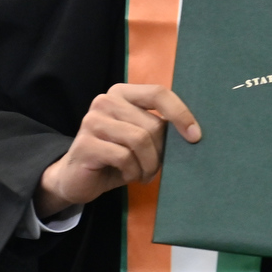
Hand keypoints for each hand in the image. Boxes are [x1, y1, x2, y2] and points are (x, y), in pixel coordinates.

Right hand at [35, 84, 200, 216]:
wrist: (76, 178)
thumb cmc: (115, 157)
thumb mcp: (140, 139)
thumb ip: (158, 128)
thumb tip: (193, 132)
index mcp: (122, 93)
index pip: (158, 93)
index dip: (181, 114)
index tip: (195, 136)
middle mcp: (105, 101)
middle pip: (152, 124)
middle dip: (160, 153)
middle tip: (154, 168)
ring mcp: (93, 120)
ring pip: (140, 141)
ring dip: (148, 165)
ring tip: (143, 174)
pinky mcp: (86, 143)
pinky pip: (124, 157)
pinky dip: (133, 172)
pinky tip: (128, 176)